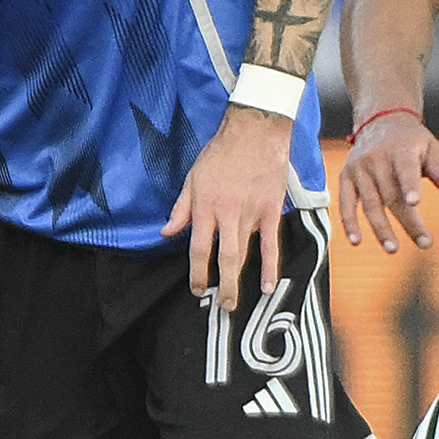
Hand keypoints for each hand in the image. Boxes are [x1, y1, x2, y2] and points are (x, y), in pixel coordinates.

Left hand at [164, 103, 295, 311]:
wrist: (255, 132)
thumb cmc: (221, 153)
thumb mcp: (193, 178)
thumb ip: (181, 209)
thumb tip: (167, 233)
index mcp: (205, 206)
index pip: (198, 248)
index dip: (197, 272)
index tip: (197, 288)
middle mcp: (228, 213)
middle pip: (224, 257)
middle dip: (221, 285)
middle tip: (221, 306)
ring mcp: (251, 213)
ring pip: (245, 253)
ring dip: (241, 280)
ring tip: (236, 302)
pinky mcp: (270, 210)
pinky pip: (271, 244)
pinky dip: (270, 266)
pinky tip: (268, 285)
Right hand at [337, 111, 438, 252]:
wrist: (380, 123)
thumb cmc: (411, 141)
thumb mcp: (430, 146)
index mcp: (400, 149)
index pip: (405, 168)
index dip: (410, 185)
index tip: (415, 203)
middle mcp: (376, 158)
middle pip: (391, 195)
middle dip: (408, 221)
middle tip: (425, 242)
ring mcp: (359, 169)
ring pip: (370, 203)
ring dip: (381, 228)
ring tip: (393, 249)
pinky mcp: (346, 178)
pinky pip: (346, 203)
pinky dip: (349, 222)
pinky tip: (356, 241)